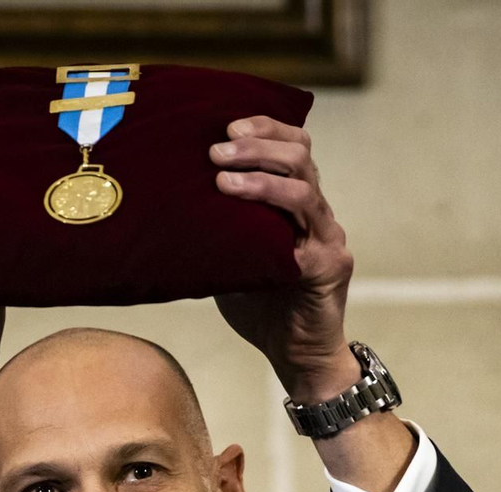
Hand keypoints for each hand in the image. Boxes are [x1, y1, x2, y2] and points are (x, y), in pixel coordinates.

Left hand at [210, 116, 356, 400]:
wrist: (295, 357)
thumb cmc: (261, 309)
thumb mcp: (231, 257)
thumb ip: (218, 228)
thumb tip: (170, 202)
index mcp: (297, 206)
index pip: (293, 146)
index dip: (265, 128)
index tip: (228, 125)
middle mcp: (318, 214)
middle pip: (300, 155)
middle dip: (259, 143)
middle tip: (218, 148)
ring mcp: (327, 236)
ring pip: (304, 185)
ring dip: (261, 173)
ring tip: (222, 177)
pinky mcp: (329, 263)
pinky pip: (307, 227)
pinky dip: (274, 208)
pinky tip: (243, 211)